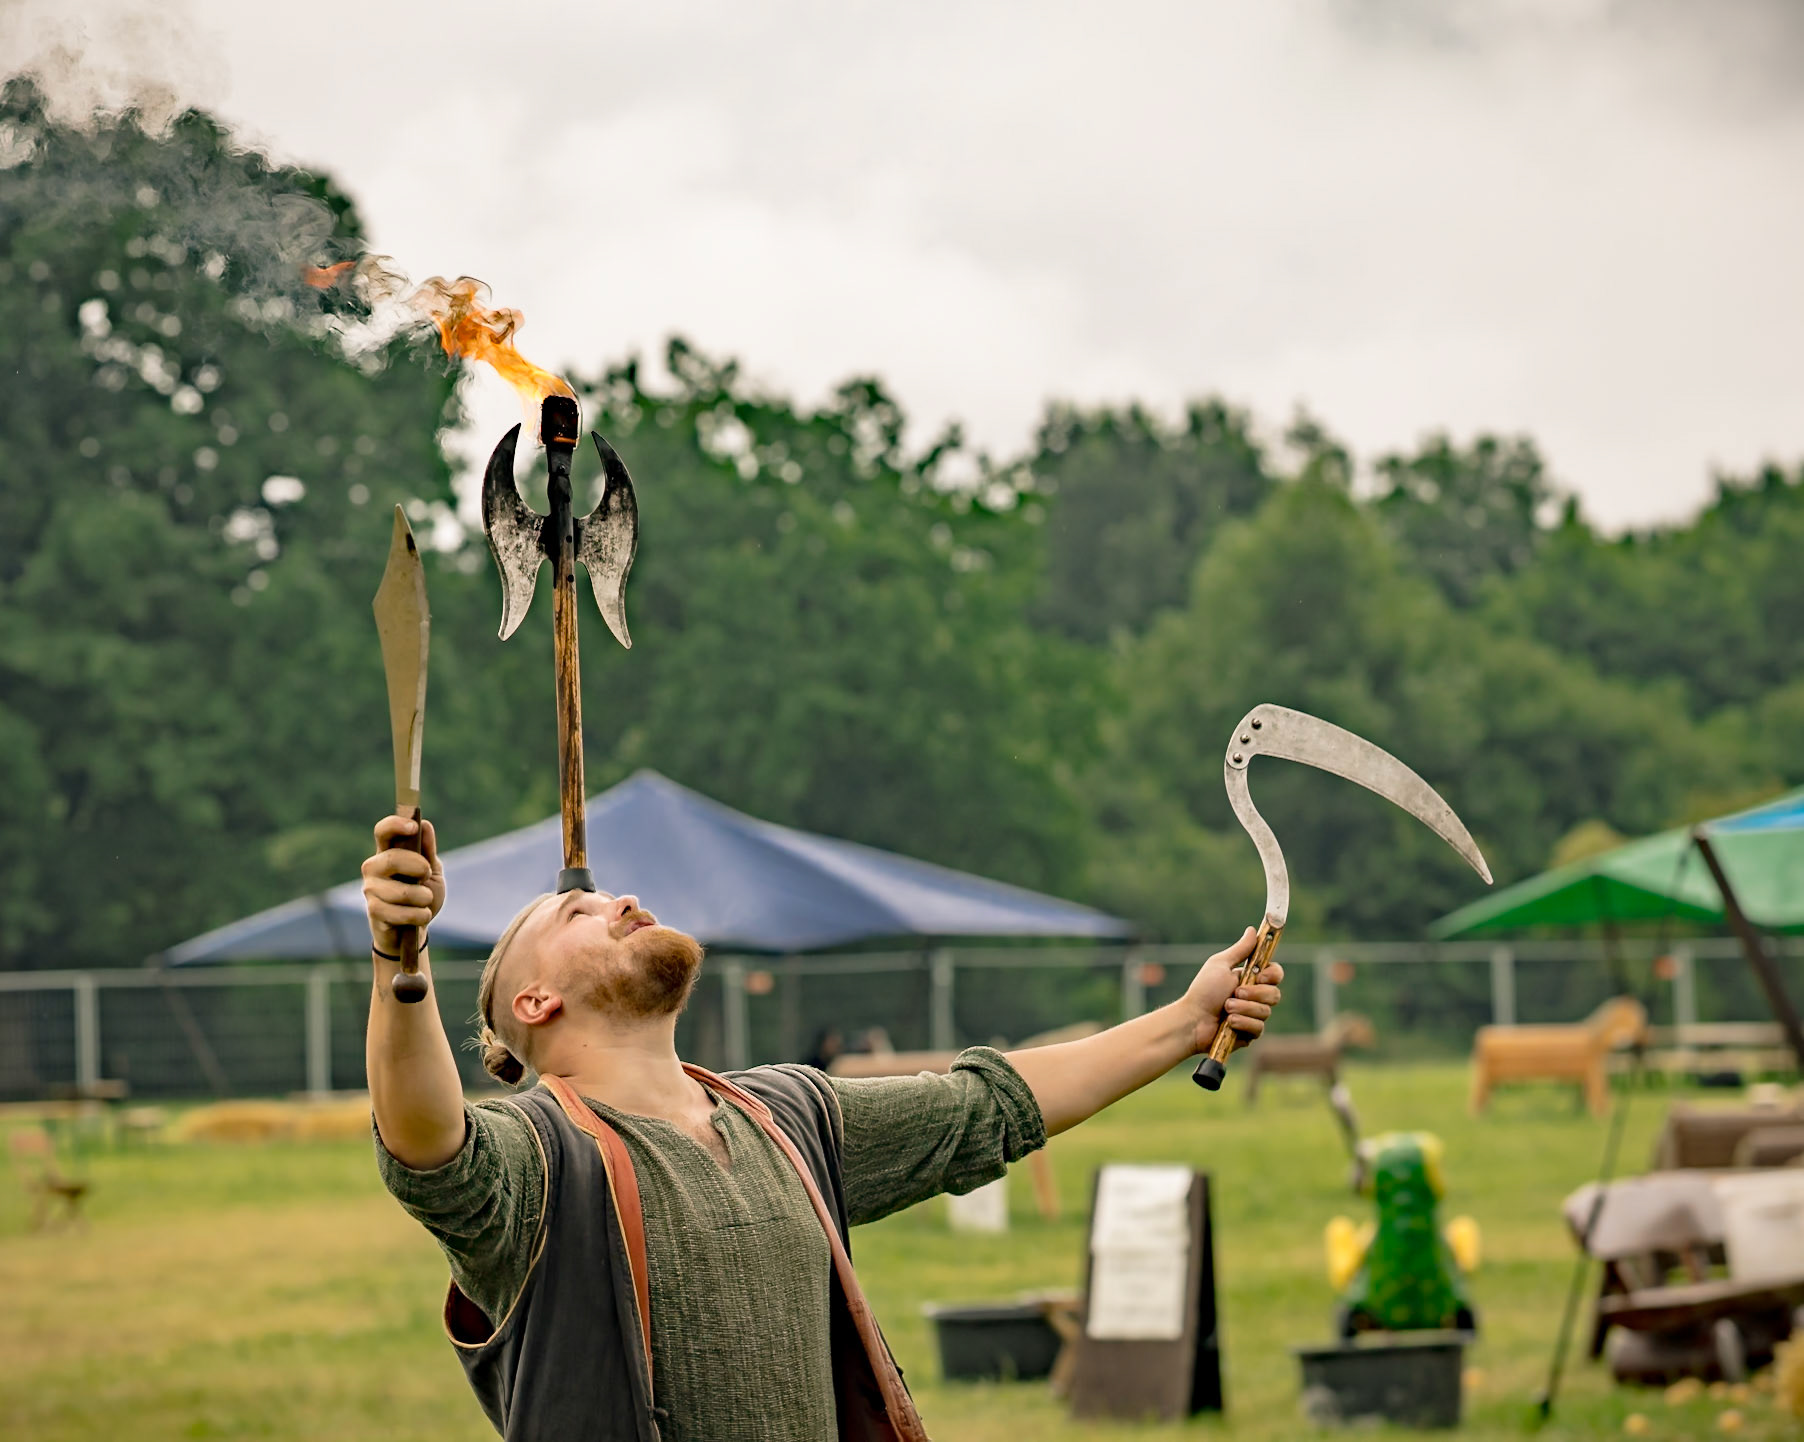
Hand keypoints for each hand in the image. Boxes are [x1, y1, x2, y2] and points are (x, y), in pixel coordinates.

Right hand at [362, 814, 444, 955]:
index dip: (395, 825)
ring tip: (425, 901)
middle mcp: (374, 868)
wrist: (415, 929)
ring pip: (401, 891)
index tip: (412, 827)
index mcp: (388, 852)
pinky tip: (421, 916)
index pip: (382, 832)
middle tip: (427, 875)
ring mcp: (371, 890)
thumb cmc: (422, 896)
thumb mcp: (431, 872)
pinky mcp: (374, 911)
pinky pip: (400, 912)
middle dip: (418, 867)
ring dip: (423, 897)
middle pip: (391, 859)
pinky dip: (419, 915)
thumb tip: (424, 825)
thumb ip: (428, 851)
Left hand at [1181, 927, 1283, 1054]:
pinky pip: (1258, 1028)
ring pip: (1266, 1012)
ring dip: (1244, 1008)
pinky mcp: (1250, 1033)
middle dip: (1254, 994)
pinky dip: (1242, 1023)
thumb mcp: (1221, 965)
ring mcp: (1253, 1016)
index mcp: (1250, 979)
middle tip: (1235, 993)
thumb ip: (1240, 950)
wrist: (1192, 1019)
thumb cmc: (1203, 990)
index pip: (1275, 974)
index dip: (1273, 975)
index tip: (1261, 976)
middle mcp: (1254, 997)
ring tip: (1226, 1008)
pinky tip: (1229, 1023)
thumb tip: (1253, 930)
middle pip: (1275, 994)